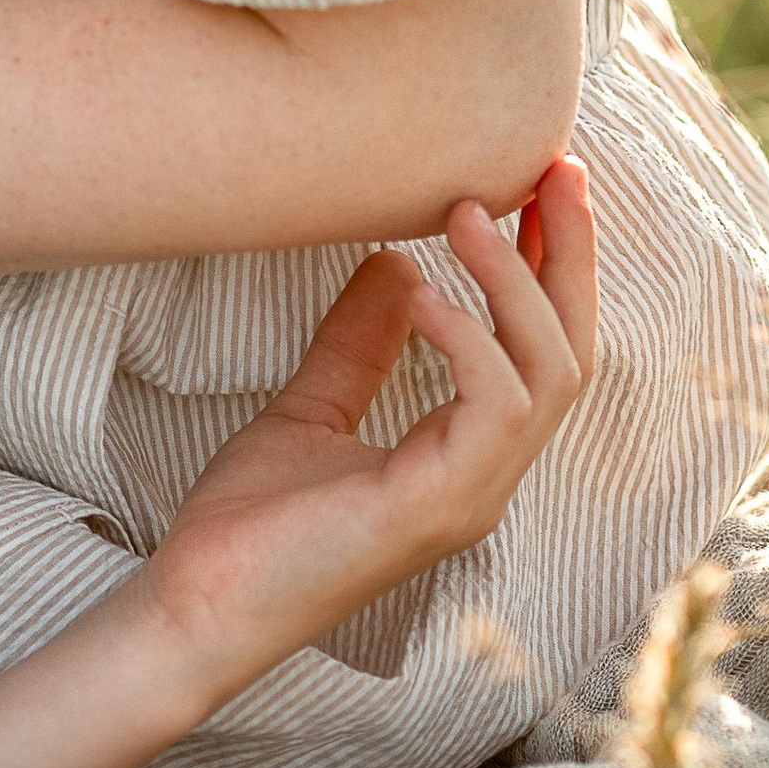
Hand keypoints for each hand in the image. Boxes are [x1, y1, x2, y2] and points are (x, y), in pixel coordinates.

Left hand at [145, 160, 597, 699]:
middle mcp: (485, 475)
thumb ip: (358, 343)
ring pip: (548, 376)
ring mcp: (469, 495)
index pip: (542, 348)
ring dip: (514, 284)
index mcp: (466, 452)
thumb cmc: (250, 521)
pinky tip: (422, 293)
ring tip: (465, 211)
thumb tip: (394, 263)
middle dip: (571, 256)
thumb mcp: (310, 405)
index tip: (543, 184)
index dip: (553, 265)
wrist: (197, 599)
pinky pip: (493, 412)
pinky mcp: (434, 507)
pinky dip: (468, 341)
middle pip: (572, 353)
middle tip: (554, 168)